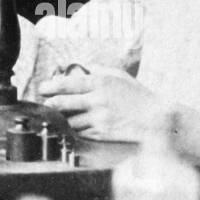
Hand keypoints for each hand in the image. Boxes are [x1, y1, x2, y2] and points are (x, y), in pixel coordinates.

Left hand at [38, 65, 165, 141]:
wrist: (156, 119)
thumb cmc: (137, 95)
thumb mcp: (119, 76)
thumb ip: (98, 69)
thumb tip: (80, 66)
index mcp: (100, 83)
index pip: (67, 84)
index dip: (50, 86)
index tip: (42, 88)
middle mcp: (97, 100)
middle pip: (63, 103)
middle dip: (50, 103)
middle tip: (46, 102)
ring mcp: (99, 119)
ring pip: (70, 120)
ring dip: (64, 118)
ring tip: (63, 114)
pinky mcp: (102, 134)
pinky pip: (80, 132)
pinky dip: (76, 128)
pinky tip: (77, 125)